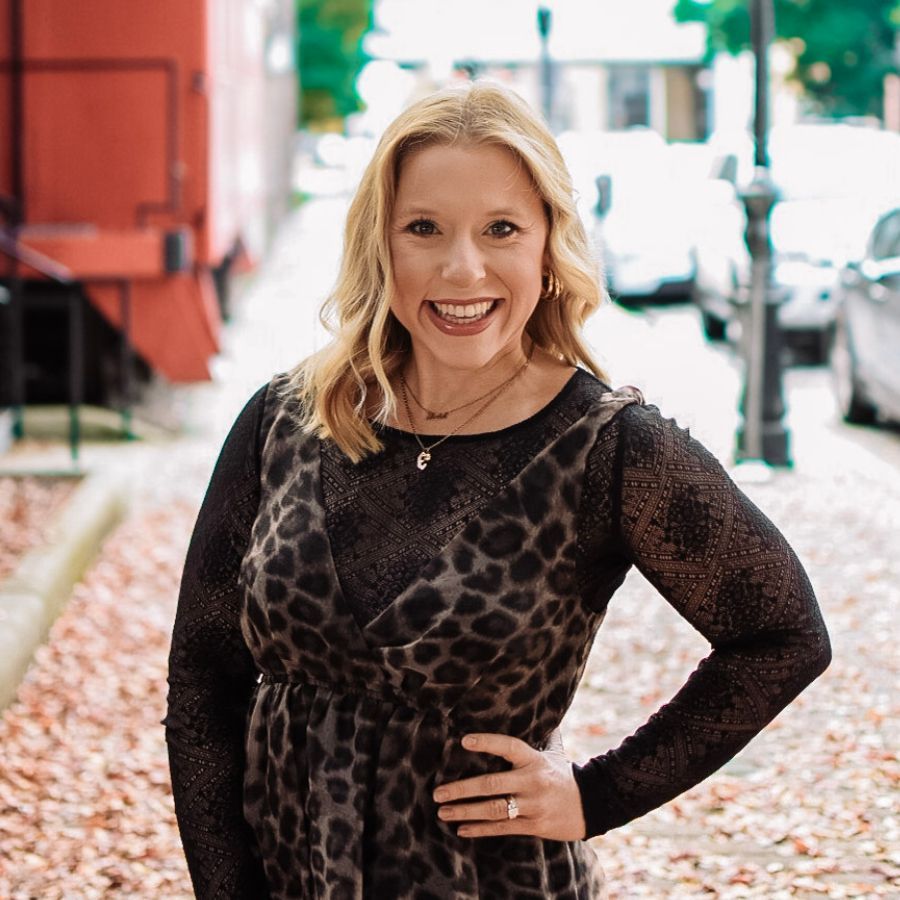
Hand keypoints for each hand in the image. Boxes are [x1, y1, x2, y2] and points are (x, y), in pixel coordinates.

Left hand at [432, 732, 586, 840]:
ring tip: (443, 812)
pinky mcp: (534, 826)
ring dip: (465, 811)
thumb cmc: (563, 774)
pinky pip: (502, 829)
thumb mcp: (553, 752)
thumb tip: (531, 703)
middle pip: (492, 784)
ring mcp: (533, 805)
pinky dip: (480, 830)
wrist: (593, 804)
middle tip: (438, 792)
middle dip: (462, 789)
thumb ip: (540, 734)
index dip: (487, 742)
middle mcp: (532, 781)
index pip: (508, 746)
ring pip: (493, 809)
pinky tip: (461, 829)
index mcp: (534, 759)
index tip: (463, 741)